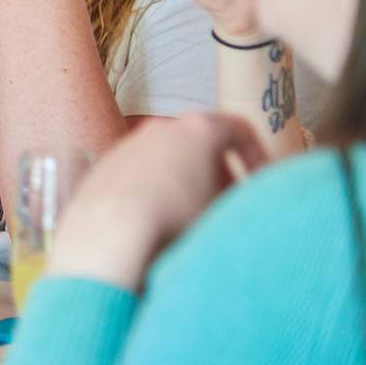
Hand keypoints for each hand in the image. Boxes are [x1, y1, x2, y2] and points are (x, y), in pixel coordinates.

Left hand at [48, 112, 268, 290]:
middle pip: (201, 144)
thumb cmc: (178, 222)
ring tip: (193, 219)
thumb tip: (252, 205)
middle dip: (220, 173)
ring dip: (186, 183)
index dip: (258, 157)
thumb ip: (245, 201)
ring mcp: (128, 145)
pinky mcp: (104, 167)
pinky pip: (139, 176)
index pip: (240, 130)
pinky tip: (158, 223)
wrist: (108, 236)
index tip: (261, 184)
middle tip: (228, 204)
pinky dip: (154, 192)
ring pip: (167, 159)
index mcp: (198, 129)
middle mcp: (161, 128)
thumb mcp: (227, 214)